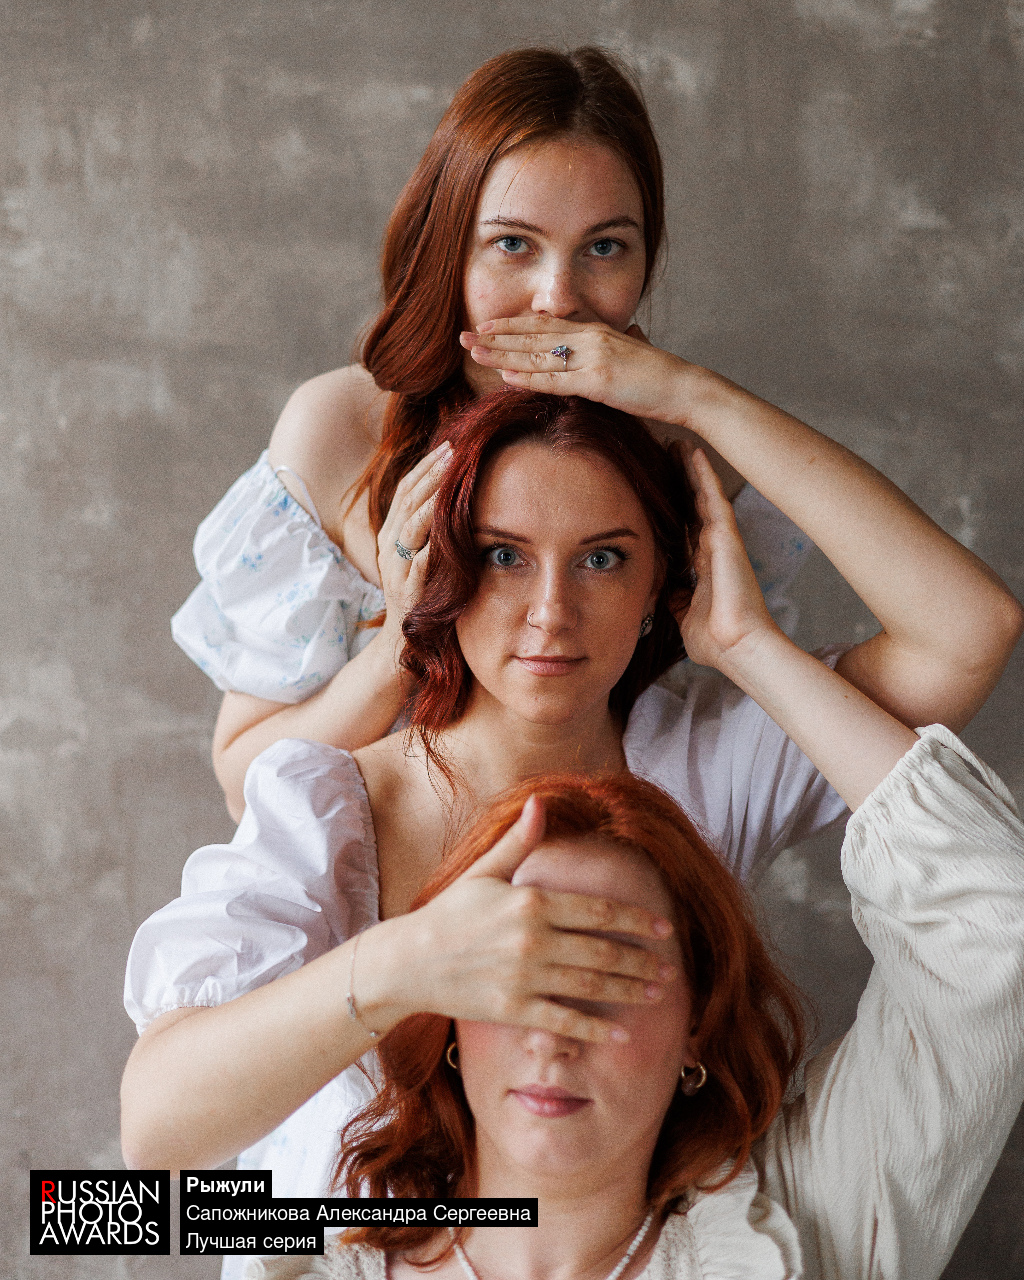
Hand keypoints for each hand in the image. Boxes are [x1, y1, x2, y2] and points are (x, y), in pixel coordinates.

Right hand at [375, 441, 451, 654]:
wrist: (403, 639)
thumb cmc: (422, 594)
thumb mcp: (424, 555)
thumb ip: (433, 530)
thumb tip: (457, 497)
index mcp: (392, 534)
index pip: (406, 490)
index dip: (426, 466)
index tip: (450, 446)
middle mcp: (389, 547)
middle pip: (407, 500)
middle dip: (431, 473)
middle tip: (455, 451)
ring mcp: (397, 568)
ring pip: (410, 526)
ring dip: (430, 500)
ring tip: (451, 479)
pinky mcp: (407, 591)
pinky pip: (418, 563)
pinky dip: (431, 544)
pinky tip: (446, 527)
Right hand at [394, 797, 676, 1043]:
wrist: (409, 961)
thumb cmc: (450, 912)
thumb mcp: (484, 872)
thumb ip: (519, 841)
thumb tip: (541, 801)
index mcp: (531, 901)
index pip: (598, 910)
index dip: (635, 919)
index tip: (663, 927)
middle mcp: (533, 939)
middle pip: (602, 951)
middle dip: (641, 961)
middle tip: (670, 968)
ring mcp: (524, 977)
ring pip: (590, 986)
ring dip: (628, 991)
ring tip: (656, 994)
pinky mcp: (512, 1010)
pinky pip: (563, 1020)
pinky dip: (595, 1028)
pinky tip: (622, 1032)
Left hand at [460, 315, 695, 423]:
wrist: (686, 387)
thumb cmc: (660, 377)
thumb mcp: (632, 353)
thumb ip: (618, 343)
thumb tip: (624, 332)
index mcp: (595, 331)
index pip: (545, 324)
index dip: (512, 324)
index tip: (486, 326)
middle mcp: (590, 338)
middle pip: (534, 335)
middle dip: (496, 336)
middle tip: (464, 336)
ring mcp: (593, 358)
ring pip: (538, 354)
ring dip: (502, 353)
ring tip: (474, 353)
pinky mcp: (598, 381)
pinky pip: (556, 379)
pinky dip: (529, 377)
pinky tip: (506, 375)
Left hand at [674, 449, 778, 671]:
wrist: (735, 647)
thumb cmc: (715, 641)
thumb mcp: (684, 618)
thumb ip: (677, 602)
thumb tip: (667, 594)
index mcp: (702, 567)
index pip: (684, 529)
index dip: (673, 508)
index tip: (658, 488)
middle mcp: (713, 548)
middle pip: (692, 505)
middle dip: (679, 480)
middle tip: (664, 452)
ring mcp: (721, 540)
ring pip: (702, 494)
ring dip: (689, 469)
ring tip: (675, 442)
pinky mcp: (727, 535)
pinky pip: (712, 496)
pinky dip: (703, 473)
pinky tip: (692, 450)